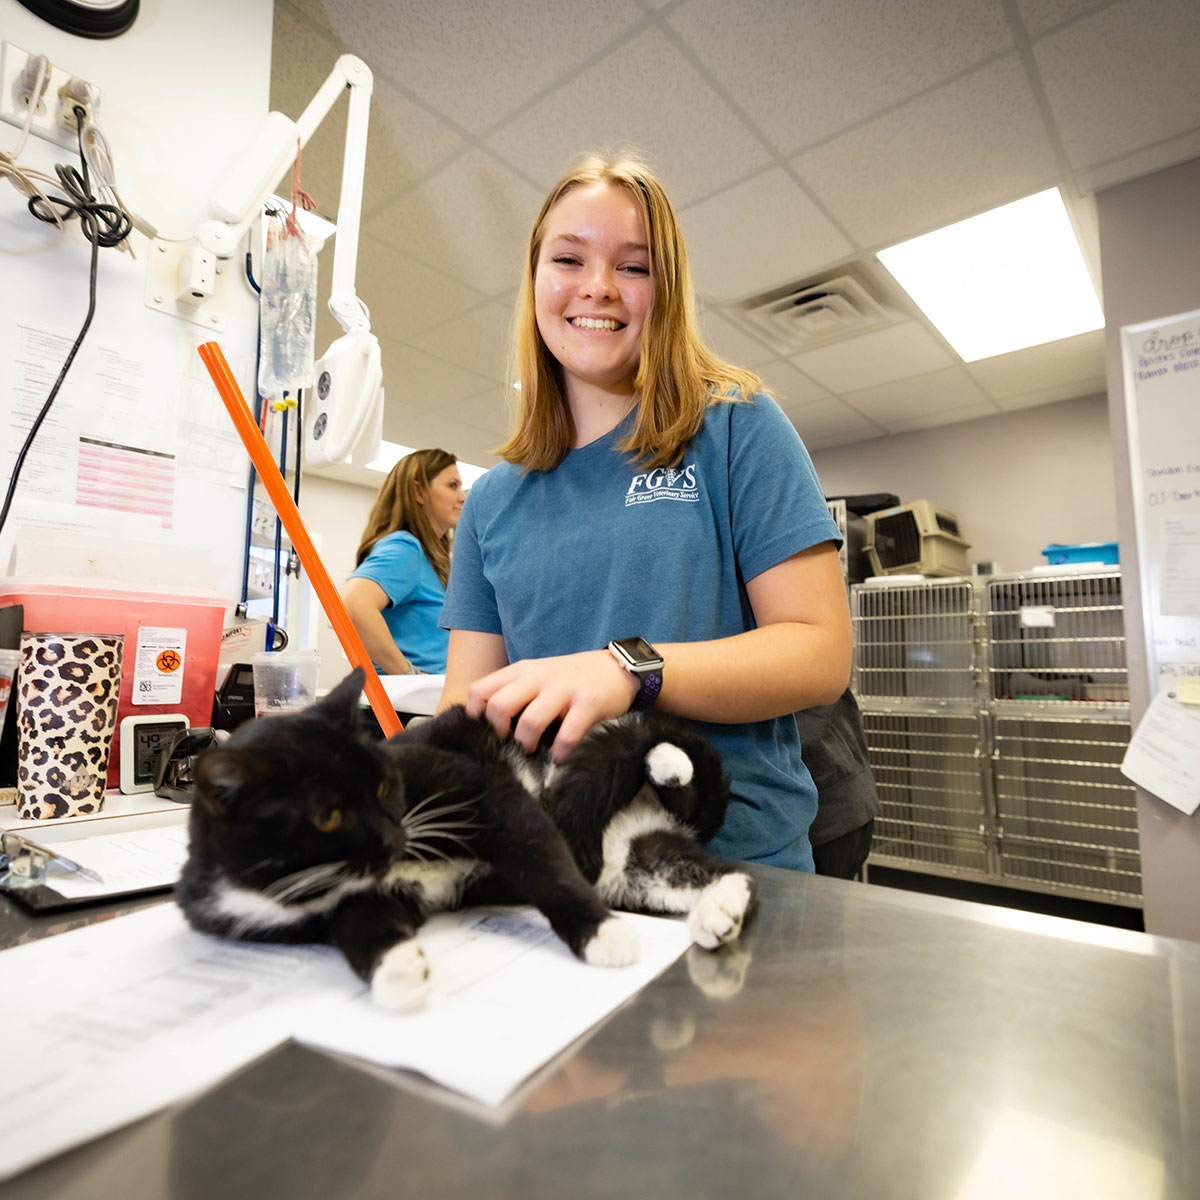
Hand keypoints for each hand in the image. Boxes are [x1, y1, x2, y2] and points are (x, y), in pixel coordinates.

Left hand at [465, 650, 637, 760]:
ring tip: (534, 751)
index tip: (487, 732)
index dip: (477, 716)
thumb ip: (515, 692)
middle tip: (509, 744)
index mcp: (521, 671)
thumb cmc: (571, 679)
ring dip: (527, 744)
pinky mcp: (588, 703)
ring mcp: (564, 689)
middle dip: (500, 733)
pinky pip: (568, 734)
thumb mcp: (538, 676)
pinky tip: (561, 755)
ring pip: (530, 721)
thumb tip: (488, 725)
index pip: (480, 690)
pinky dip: (560, 751)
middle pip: (500, 706)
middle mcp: (539, 677)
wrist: (617, 667)